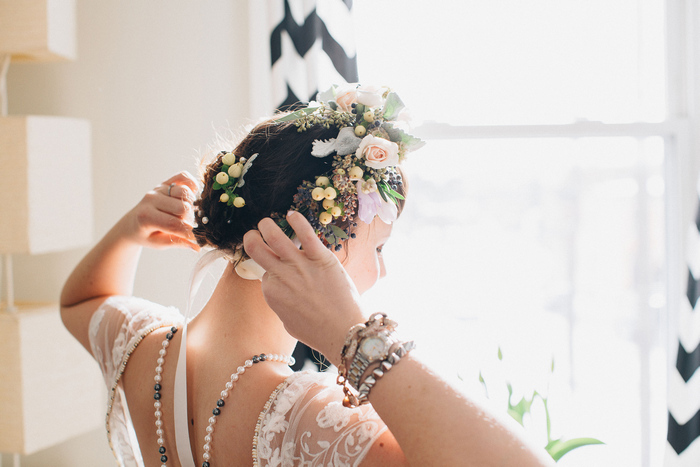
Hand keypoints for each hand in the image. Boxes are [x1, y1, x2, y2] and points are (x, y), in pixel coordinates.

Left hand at [123, 172, 199, 250]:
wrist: (134, 222)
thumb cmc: (146, 234)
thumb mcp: (158, 243)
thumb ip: (177, 242)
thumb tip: (197, 246)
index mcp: (146, 217)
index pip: (174, 224)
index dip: (188, 233)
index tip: (194, 239)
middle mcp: (151, 199)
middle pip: (182, 208)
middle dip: (188, 219)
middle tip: (185, 226)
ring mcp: (158, 189)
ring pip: (185, 193)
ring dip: (190, 205)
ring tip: (184, 213)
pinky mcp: (165, 182)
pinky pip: (183, 176)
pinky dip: (192, 184)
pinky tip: (191, 196)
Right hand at [244, 211, 364, 363]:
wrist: (344, 333)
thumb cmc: (318, 331)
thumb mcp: (288, 320)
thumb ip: (281, 301)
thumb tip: (281, 289)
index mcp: (271, 292)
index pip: (263, 269)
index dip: (267, 264)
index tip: (272, 261)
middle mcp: (282, 276)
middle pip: (255, 247)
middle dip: (252, 237)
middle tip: (256, 233)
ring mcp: (300, 265)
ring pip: (274, 235)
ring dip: (267, 225)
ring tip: (268, 222)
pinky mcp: (322, 258)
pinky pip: (306, 233)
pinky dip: (297, 220)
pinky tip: (292, 215)